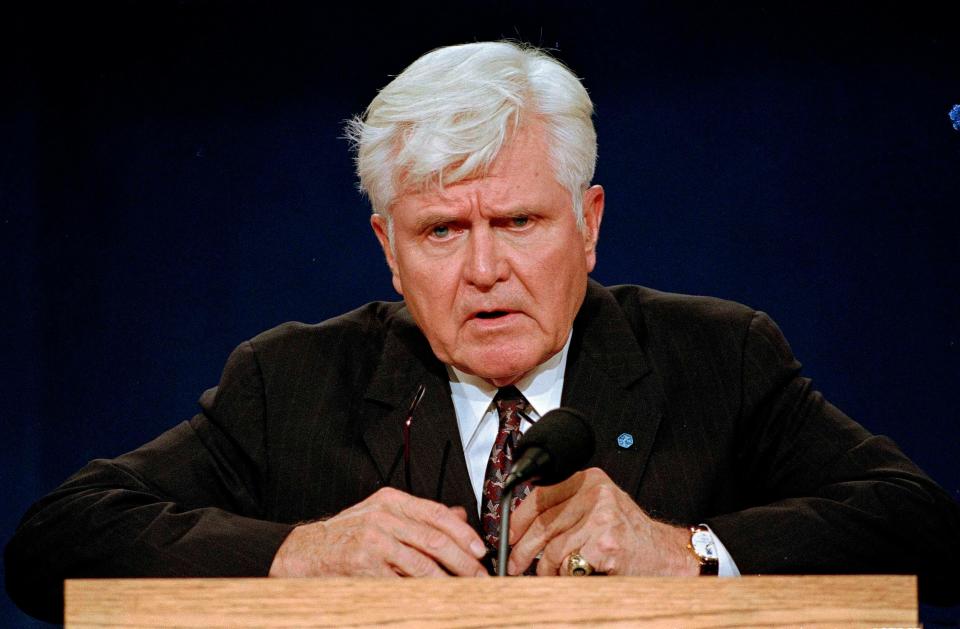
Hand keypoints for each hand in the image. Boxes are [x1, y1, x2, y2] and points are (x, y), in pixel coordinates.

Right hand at [269, 488, 488, 576]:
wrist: (304, 551)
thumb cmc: (346, 534)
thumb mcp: (382, 515)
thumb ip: (418, 516)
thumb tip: (459, 516)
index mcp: (391, 501)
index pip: (436, 513)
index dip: (463, 532)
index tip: (480, 549)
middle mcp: (383, 518)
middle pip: (434, 540)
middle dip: (463, 561)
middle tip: (480, 576)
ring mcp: (373, 542)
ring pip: (422, 565)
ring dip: (448, 582)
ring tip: (463, 592)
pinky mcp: (365, 567)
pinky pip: (401, 585)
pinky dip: (421, 594)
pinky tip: (435, 601)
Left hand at [507, 468, 698, 575]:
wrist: (666, 555)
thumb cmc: (630, 535)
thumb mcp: (599, 508)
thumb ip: (568, 508)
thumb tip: (523, 527)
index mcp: (590, 479)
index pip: (541, 496)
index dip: (518, 519)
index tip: (508, 536)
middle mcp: (596, 493)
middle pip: (543, 523)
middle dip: (523, 549)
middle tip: (514, 564)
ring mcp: (602, 517)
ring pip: (553, 548)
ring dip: (545, 569)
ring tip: (550, 575)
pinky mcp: (605, 543)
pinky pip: (569, 564)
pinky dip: (565, 576)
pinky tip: (573, 575)